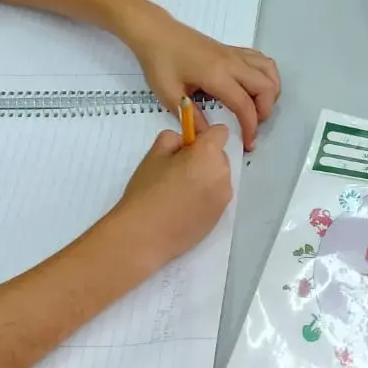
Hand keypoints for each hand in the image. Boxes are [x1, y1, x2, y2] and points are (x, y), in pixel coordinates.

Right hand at [114, 124, 232, 262]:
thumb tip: (183, 142)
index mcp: (209, 154)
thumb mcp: (154, 155)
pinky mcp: (219, 218)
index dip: (204, 136)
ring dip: (205, 179)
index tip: (187, 147)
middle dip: (203, 159)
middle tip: (177, 171)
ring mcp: (223, 198)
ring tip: (179, 193)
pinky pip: (216, 198)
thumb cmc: (148, 191)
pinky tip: (183, 209)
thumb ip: (172, 139)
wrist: (144, 236)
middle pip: (219, 156)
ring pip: (218, 178)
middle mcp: (223, 174)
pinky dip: (205, 198)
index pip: (220, 132)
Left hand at [126, 12, 280, 150]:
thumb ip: (191, 117)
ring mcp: (234, 54)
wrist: (157, 32)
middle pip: (266, 86)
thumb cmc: (160, 62)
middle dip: (265, 110)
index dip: (250, 126)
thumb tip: (207, 135)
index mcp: (217, 75)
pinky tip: (252, 87)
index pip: (245, 104)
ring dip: (269, 91)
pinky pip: (260, 60)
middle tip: (251, 125)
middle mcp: (232, 63)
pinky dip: (265, 75)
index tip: (248, 143)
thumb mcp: (169, 94)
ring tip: (257, 106)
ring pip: (268, 70)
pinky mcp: (232, 49)